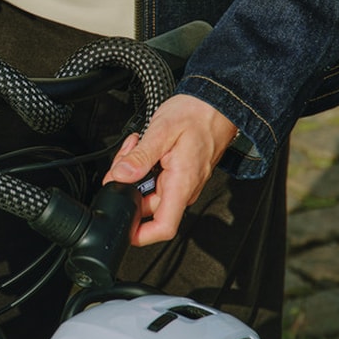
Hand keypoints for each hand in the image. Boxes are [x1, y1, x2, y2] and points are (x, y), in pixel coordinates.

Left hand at [103, 94, 237, 245]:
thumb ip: (140, 156)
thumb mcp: (163, 130)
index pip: (164, 227)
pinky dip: (143, 165)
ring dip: (134, 171)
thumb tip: (121, 176)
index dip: (140, 235)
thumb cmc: (198, 114)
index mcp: (182, 183)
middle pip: (146, 206)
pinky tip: (142, 147)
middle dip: (127, 184)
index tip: (123, 227)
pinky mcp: (179, 174)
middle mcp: (184, 188)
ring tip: (136, 145)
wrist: (217, 103)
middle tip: (126, 157)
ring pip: (147, 190)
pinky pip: (155, 179)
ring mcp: (182, 182)